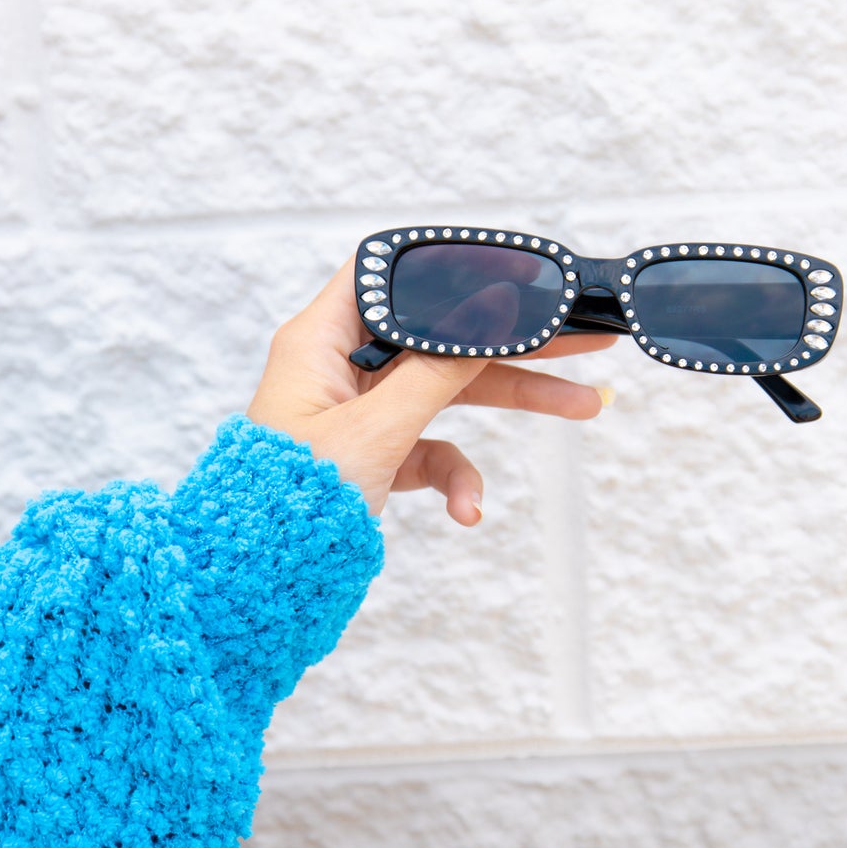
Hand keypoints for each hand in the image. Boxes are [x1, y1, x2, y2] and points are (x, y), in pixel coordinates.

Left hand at [245, 250, 618, 524]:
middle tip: (586, 336)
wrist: (260, 580)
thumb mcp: (376, 431)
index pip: (391, 276)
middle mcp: (342, 365)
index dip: (453, 267)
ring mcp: (362, 410)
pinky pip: (432, 449)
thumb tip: (492, 306)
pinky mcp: (377, 453)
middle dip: (517, 341)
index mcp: (322, 339)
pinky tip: (470, 511)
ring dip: (514, 400)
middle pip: (444, 337)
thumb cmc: (290, 499)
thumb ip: (438, 370)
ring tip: (586, 406)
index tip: (519, 273)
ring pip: (452, 390)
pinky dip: (457, 476)